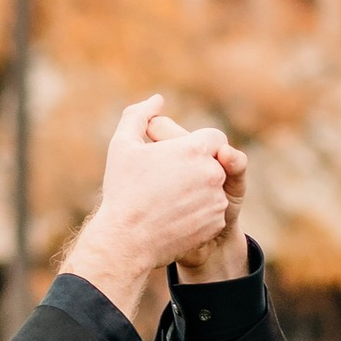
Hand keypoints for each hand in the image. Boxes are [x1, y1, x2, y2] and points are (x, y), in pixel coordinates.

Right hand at [62, 97, 239, 309]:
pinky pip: (214, 212)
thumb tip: (157, 100)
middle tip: (168, 181)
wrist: (127, 240)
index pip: (215, 138)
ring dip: (199, 191)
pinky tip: (175, 217)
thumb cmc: (123, 190)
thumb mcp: (124, 145)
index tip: (180, 157)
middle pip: (215, 164)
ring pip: (215, 189)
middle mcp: (212, 173)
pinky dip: (200, 213)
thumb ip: (139, 115)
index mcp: (195, 149)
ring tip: (168, 201)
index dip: (198, 146)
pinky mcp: (216, 223)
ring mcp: (216, 200)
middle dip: (198, 169)